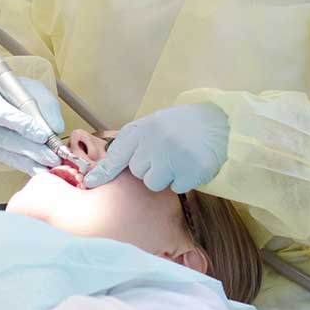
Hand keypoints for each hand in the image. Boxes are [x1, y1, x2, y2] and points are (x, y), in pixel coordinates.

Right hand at [0, 84, 65, 176]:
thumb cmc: (12, 95)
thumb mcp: (30, 88)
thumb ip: (45, 105)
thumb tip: (55, 128)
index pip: (4, 115)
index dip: (25, 127)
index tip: (44, 137)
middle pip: (4, 139)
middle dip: (31, 151)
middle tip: (53, 159)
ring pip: (0, 154)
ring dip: (23, 165)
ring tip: (44, 172)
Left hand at [83, 103, 229, 193]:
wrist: (219, 123)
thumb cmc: (182, 126)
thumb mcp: (153, 126)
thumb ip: (134, 143)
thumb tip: (109, 165)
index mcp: (142, 130)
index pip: (117, 155)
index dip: (103, 172)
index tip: (90, 183)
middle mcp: (154, 142)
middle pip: (137, 172)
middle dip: (149, 168)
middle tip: (166, 154)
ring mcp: (172, 157)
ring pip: (154, 183)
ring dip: (165, 177)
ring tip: (178, 159)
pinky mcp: (190, 171)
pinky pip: (176, 187)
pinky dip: (183, 180)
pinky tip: (191, 164)